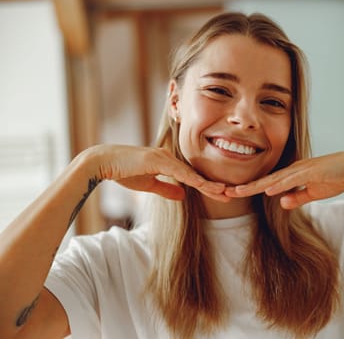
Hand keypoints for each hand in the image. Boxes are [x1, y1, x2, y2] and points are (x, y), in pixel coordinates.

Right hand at [85, 144, 228, 201]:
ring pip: (191, 174)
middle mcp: (170, 158)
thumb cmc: (123, 171)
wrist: (102, 163)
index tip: (222, 195)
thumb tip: (184, 196)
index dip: (207, 186)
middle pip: (196, 174)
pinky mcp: (157, 160)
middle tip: (231, 195)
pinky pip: (178, 172)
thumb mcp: (148, 184)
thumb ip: (166, 189)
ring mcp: (164, 157)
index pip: (192, 177)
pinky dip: (192, 179)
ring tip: (224, 192)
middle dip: (213, 186)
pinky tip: (204, 186)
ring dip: (208, 184)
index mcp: (169, 163)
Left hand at [225, 151, 343, 208]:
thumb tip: (281, 203)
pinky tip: (268, 189)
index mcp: (292, 174)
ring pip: (274, 179)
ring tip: (238, 192)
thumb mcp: (314, 192)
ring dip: (256, 186)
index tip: (233, 194)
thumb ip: (298, 197)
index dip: (250, 189)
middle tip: (224, 192)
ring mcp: (302, 169)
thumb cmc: (337, 177)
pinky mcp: (312, 171)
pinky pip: (293, 179)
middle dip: (245, 187)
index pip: (267, 183)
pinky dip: (280, 184)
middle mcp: (293, 170)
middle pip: (265, 180)